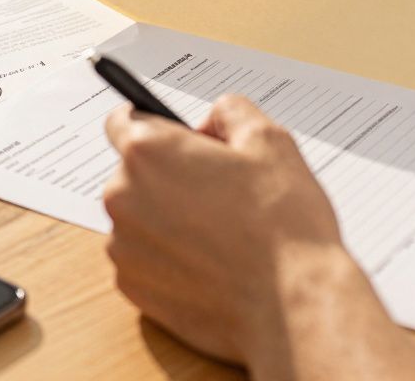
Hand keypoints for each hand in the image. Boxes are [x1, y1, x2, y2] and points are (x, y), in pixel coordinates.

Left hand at [103, 97, 414, 378]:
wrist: (291, 304)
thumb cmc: (282, 224)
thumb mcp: (269, 140)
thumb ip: (230, 112)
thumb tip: (211, 122)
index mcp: (148, 152)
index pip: (122, 121)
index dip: (154, 125)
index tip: (174, 138)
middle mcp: (123, 197)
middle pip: (135, 172)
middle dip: (169, 175)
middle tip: (219, 190)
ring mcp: (123, 246)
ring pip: (140, 217)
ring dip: (168, 218)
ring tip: (221, 233)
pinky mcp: (133, 287)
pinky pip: (143, 258)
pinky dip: (168, 257)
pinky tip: (211, 263)